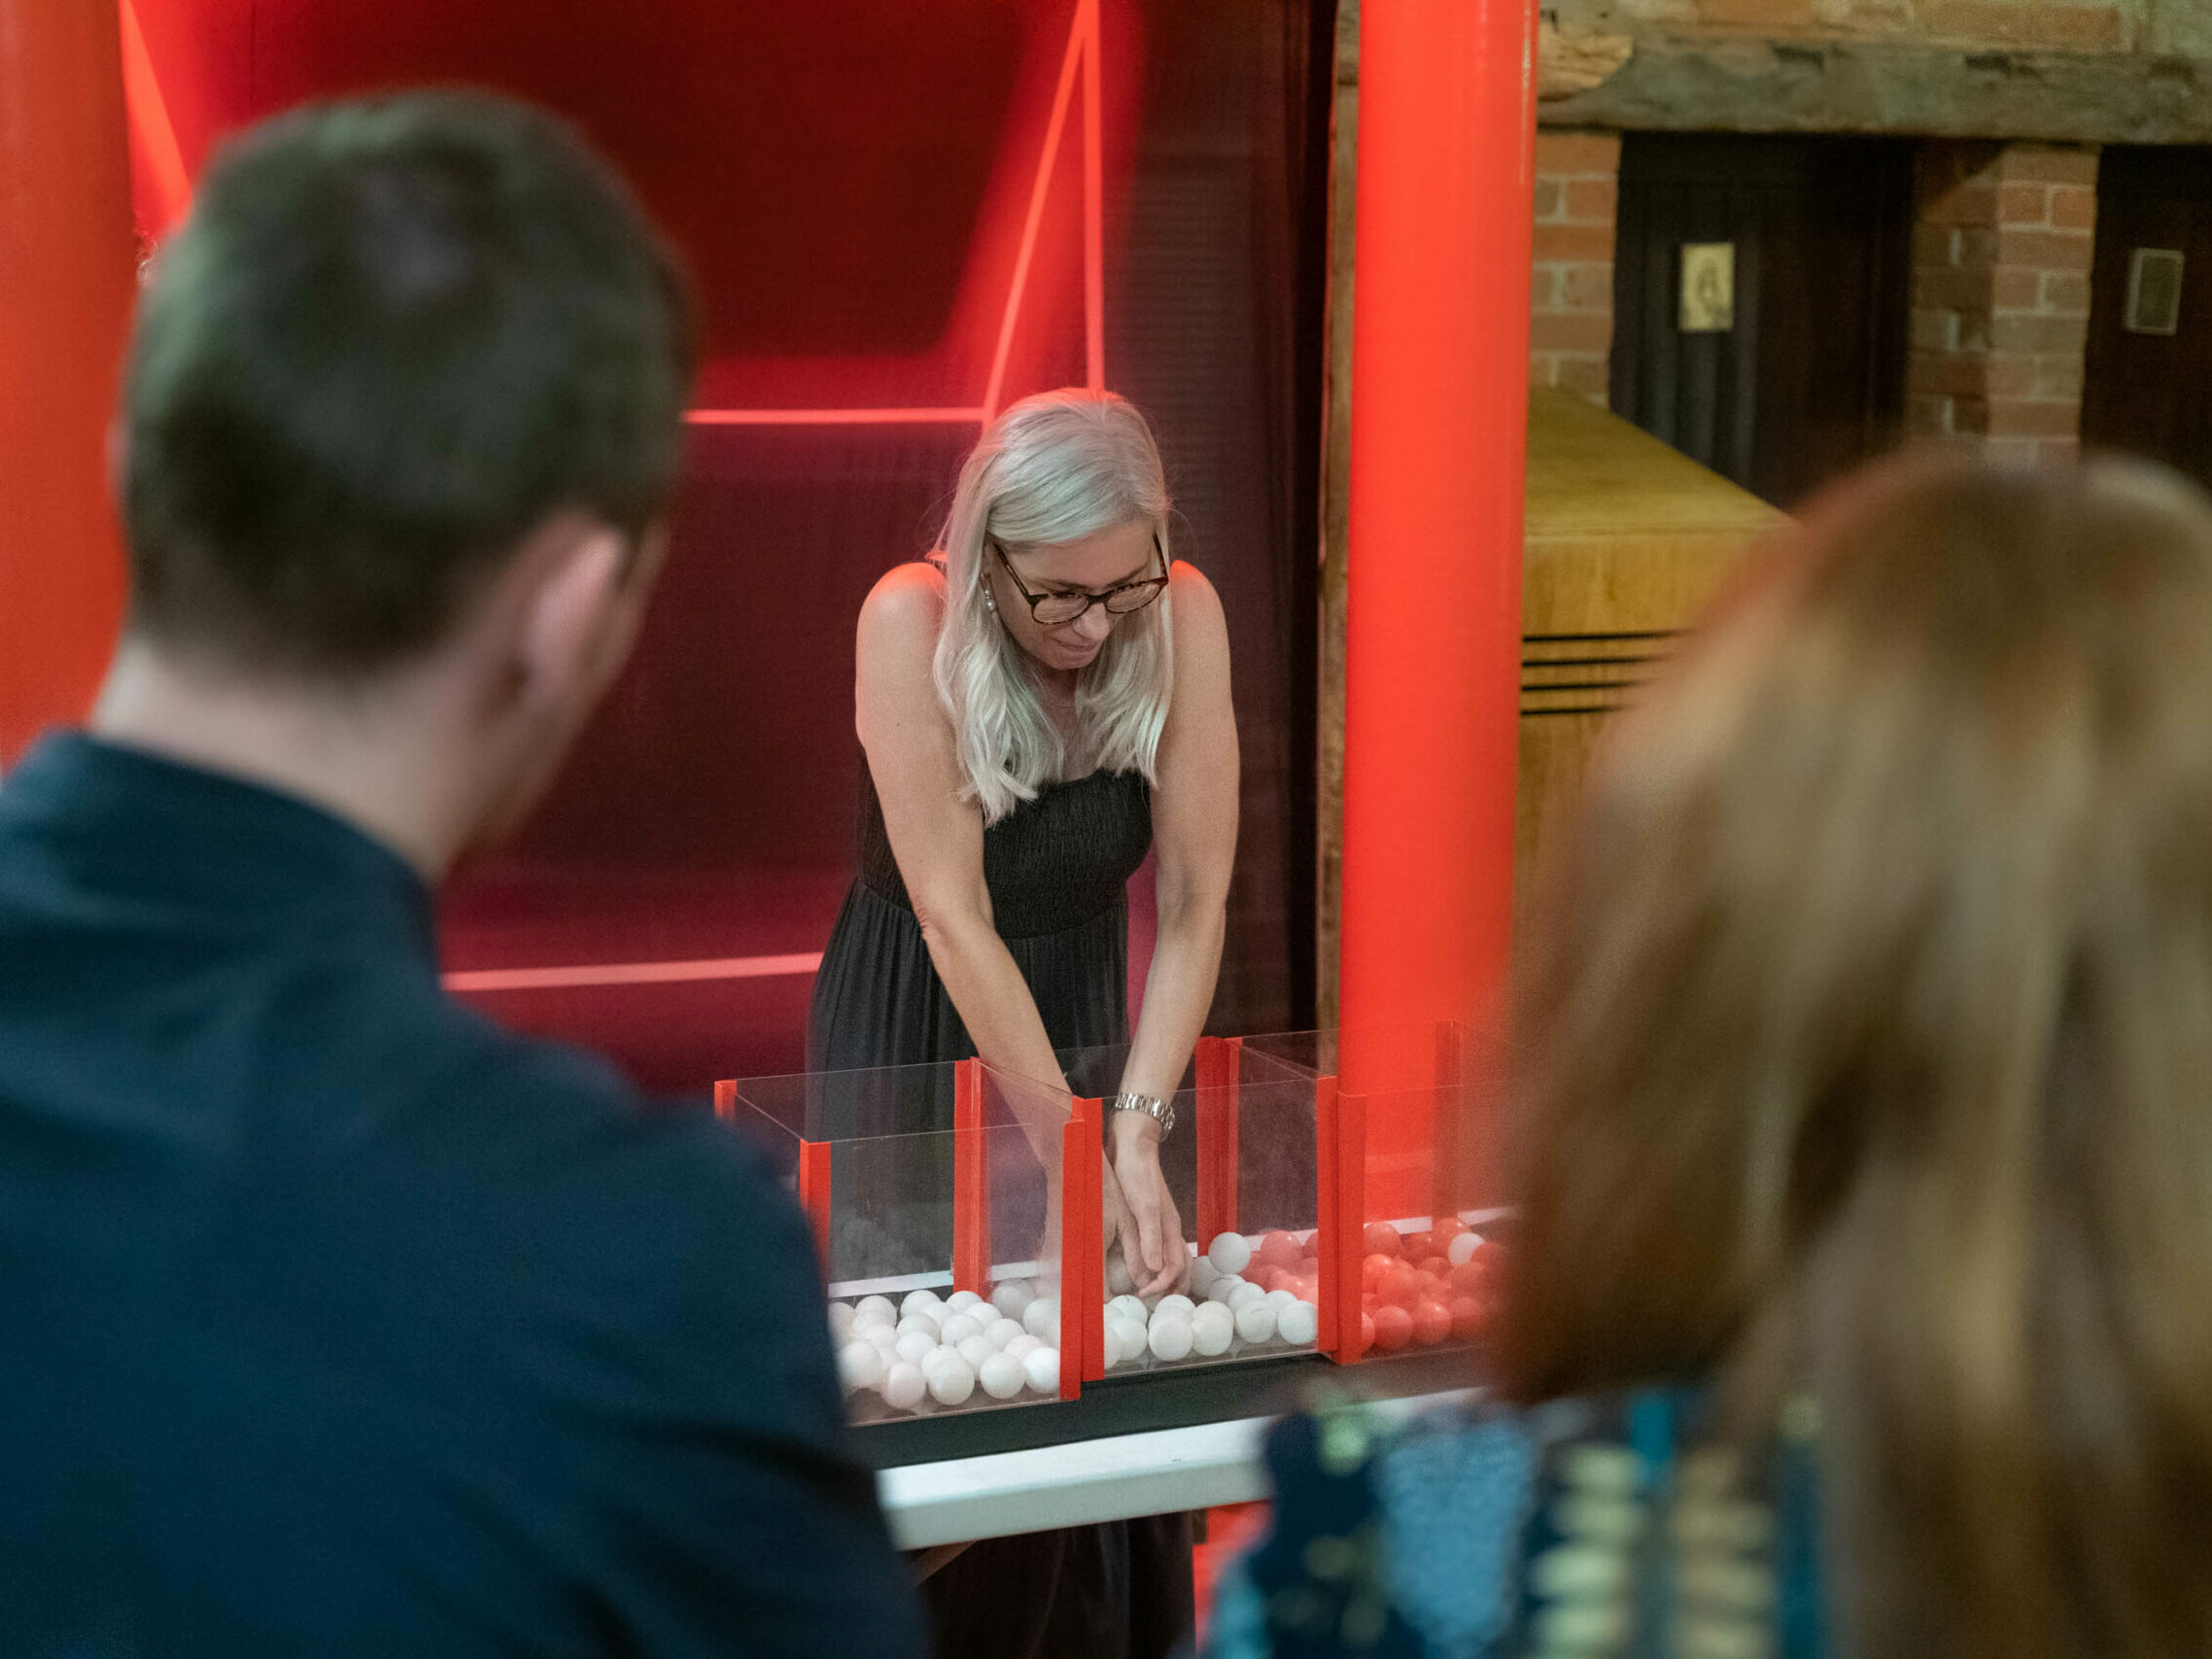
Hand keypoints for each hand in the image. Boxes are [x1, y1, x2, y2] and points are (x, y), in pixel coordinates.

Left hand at [1106, 1114, 1184, 1297]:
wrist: (1134, 1147)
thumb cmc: (1138, 1176)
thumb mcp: (1143, 1208)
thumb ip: (1150, 1238)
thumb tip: (1156, 1271)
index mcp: (1170, 1229)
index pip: (1175, 1268)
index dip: (1162, 1286)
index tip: (1143, 1295)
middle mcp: (1170, 1229)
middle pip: (1181, 1266)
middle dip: (1173, 1288)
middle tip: (1156, 1304)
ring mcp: (1162, 1223)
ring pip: (1172, 1258)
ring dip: (1167, 1278)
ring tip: (1154, 1293)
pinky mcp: (1151, 1217)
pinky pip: (1161, 1248)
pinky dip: (1158, 1264)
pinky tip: (1146, 1267)